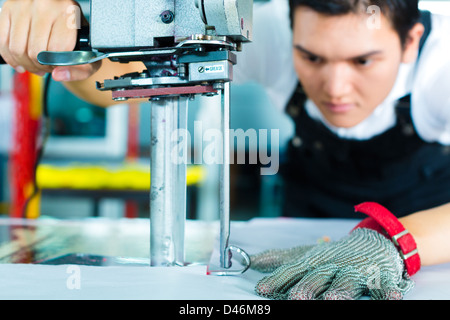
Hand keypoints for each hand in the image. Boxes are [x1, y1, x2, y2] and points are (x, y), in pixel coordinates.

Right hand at [0, 0, 99, 80]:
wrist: (64, 17)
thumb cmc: (76, 36)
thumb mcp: (89, 54)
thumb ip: (80, 70)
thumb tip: (59, 74)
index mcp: (68, 13)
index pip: (57, 49)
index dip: (57, 65)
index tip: (58, 66)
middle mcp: (46, 5)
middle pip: (35, 51)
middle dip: (41, 67)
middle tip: (47, 67)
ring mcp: (24, 5)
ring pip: (18, 49)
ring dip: (26, 64)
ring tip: (36, 64)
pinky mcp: (9, 8)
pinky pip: (3, 41)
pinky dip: (10, 57)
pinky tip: (21, 61)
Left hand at [254, 228, 414, 299]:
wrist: (373, 241)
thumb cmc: (334, 256)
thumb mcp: (306, 256)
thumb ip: (281, 262)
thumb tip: (251, 263)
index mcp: (314, 262)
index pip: (292, 270)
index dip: (277, 280)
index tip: (262, 290)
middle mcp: (333, 265)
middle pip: (318, 277)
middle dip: (307, 286)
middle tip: (297, 297)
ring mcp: (356, 270)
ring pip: (348, 281)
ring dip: (342, 290)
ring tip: (334, 299)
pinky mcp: (380, 276)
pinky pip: (385, 285)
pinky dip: (388, 292)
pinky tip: (391, 299)